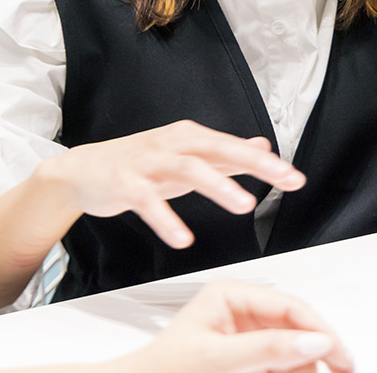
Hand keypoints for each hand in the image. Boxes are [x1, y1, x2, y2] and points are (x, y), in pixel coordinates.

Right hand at [35, 121, 304, 248]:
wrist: (82, 170)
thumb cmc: (138, 163)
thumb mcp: (184, 155)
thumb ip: (223, 153)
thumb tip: (262, 144)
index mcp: (189, 137)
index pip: (233, 147)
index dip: (265, 162)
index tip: (295, 177)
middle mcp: (171, 144)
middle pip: (217, 149)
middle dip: (252, 163)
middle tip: (282, 180)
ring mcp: (147, 162)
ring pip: (187, 168)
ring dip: (217, 186)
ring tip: (244, 206)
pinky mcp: (125, 183)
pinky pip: (148, 201)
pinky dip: (166, 219)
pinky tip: (183, 239)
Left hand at [121, 280, 352, 372]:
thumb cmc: (163, 369)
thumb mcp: (217, 359)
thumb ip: (267, 351)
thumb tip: (314, 341)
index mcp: (229, 294)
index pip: (289, 306)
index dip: (321, 330)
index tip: (341, 356)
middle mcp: (239, 308)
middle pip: (296, 324)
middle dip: (320, 348)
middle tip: (345, 369)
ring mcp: (243, 332)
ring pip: (292, 346)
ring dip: (308, 364)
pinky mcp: (245, 355)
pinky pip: (279, 361)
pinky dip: (292, 371)